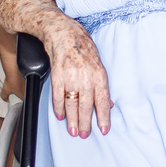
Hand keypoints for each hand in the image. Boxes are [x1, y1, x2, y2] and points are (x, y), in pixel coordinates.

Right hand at [45, 22, 112, 138]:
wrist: (64, 32)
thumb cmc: (83, 48)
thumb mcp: (98, 64)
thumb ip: (102, 86)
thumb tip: (109, 104)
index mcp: (99, 74)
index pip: (103, 100)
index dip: (103, 117)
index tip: (104, 130)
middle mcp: (85, 76)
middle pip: (86, 105)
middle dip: (85, 123)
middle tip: (84, 134)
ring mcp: (70, 76)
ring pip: (71, 103)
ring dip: (72, 119)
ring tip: (73, 130)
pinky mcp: (56, 75)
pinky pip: (58, 96)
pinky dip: (58, 108)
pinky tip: (60, 116)